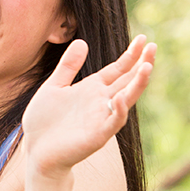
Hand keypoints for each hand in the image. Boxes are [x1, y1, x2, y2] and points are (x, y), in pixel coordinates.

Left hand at [22, 34, 155, 175]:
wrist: (36, 151)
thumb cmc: (44, 122)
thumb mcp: (54, 87)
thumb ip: (68, 66)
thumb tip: (82, 41)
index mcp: (92, 89)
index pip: (117, 69)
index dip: (130, 55)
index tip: (142, 39)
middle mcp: (101, 102)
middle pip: (127, 80)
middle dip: (141, 64)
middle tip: (153, 47)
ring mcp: (101, 118)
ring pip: (126, 99)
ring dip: (137, 84)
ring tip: (147, 67)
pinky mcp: (97, 135)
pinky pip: (113, 122)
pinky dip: (119, 110)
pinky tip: (120, 97)